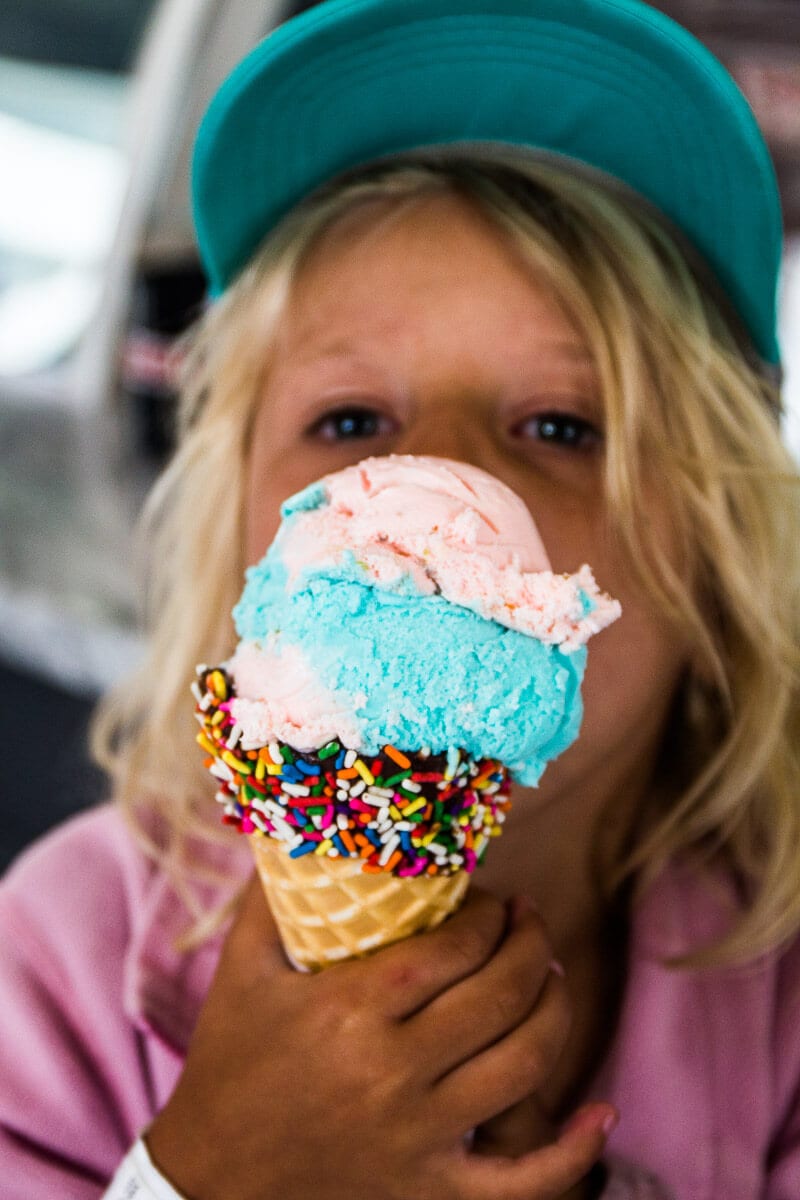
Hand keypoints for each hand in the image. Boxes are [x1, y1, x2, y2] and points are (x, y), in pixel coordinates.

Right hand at [146, 876, 615, 1199]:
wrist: (211, 1178)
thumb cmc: (229, 1062)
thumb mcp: (241, 969)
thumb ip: (274, 893)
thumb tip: (304, 825)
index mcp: (349, 1010)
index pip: (455, 947)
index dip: (489, 916)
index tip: (492, 900)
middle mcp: (392, 1072)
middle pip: (500, 995)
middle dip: (532, 945)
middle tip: (531, 920)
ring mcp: (417, 1137)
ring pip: (524, 1065)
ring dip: (554, 1009)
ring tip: (551, 978)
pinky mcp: (428, 1193)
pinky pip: (522, 1183)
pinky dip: (571, 1154)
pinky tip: (599, 1114)